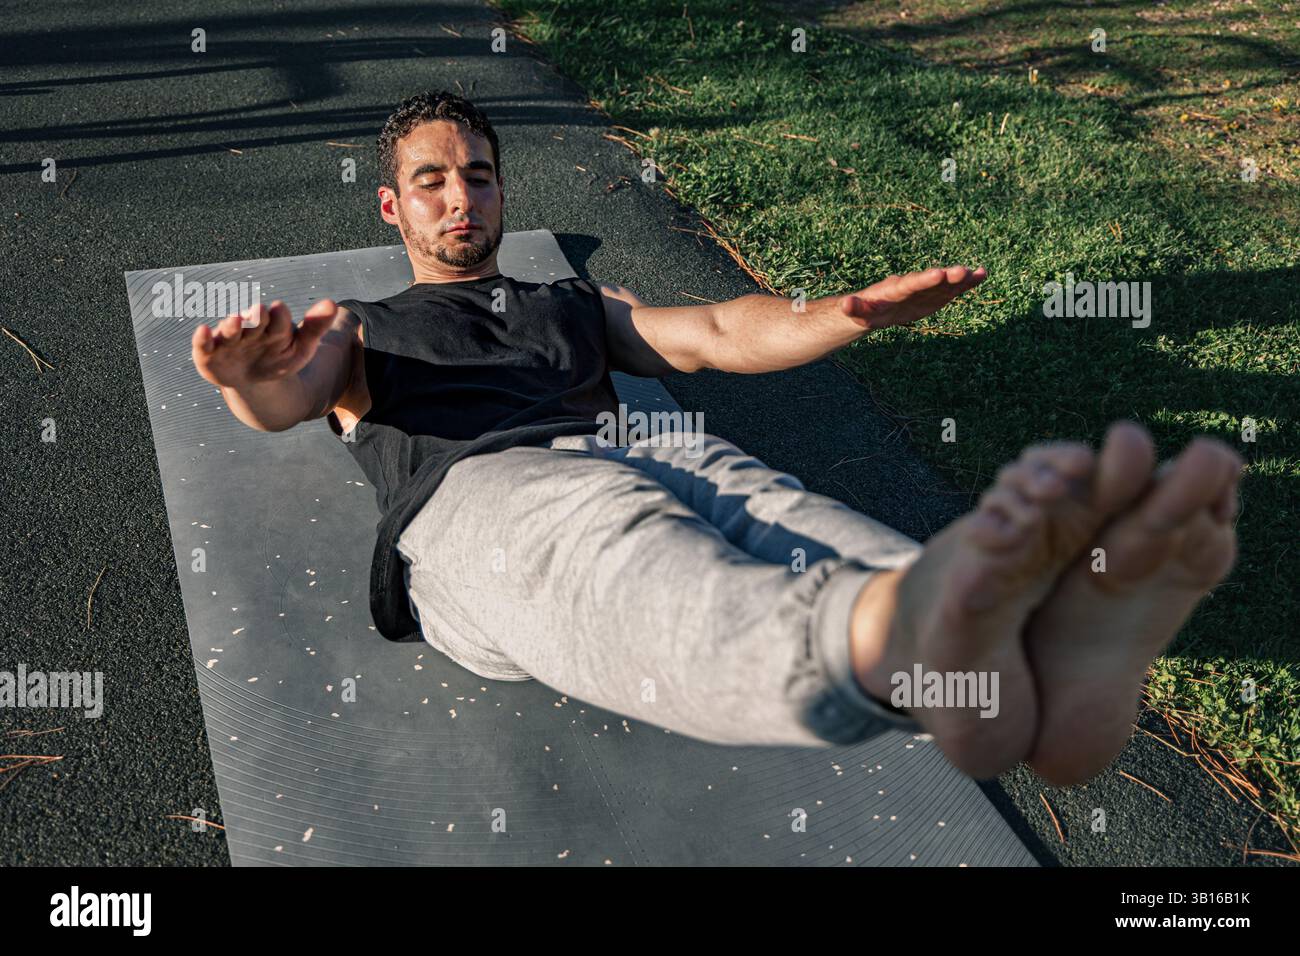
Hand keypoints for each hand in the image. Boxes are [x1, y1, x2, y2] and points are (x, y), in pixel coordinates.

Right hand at [192, 299, 337, 388]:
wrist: (255, 382)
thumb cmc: (279, 358)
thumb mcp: (301, 348)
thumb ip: (315, 327)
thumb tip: (332, 303)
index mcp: (273, 326)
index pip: (279, 318)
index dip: (279, 316)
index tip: (280, 309)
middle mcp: (249, 329)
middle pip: (253, 321)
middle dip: (256, 317)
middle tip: (259, 311)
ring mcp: (228, 341)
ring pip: (230, 331)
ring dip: (231, 325)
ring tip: (236, 320)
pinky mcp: (208, 355)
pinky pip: (203, 346)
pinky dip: (201, 339)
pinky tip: (202, 331)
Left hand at [838, 265, 986, 330]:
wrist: (876, 308)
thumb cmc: (865, 312)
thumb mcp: (857, 313)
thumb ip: (853, 308)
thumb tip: (845, 305)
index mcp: (895, 289)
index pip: (910, 284)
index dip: (924, 280)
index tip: (938, 274)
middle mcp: (913, 285)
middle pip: (930, 280)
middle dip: (946, 276)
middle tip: (963, 271)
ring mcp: (926, 289)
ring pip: (944, 282)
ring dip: (961, 278)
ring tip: (979, 272)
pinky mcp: (935, 295)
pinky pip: (952, 289)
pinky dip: (966, 284)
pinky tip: (982, 275)